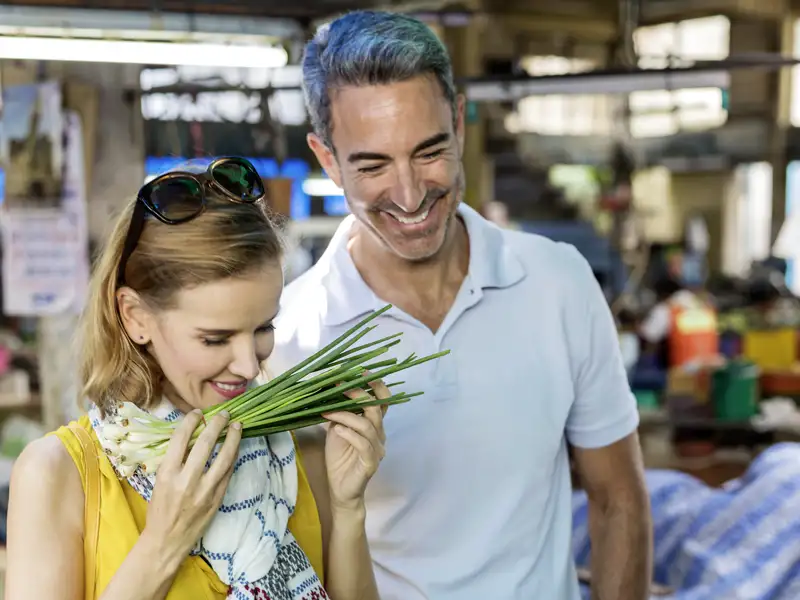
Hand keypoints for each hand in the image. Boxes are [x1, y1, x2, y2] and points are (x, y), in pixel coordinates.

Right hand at [141, 410, 241, 569]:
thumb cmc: (160, 508)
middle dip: (217, 425)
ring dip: (233, 438)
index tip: (198, 413)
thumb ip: (175, 460)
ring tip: (238, 426)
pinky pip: (229, 472)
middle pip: (206, 443)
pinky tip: (236, 447)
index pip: (181, 439)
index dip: (191, 421)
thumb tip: (192, 435)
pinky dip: (233, 457)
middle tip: (224, 415)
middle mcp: (186, 480)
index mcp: (167, 473)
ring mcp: (204, 490)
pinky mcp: (217, 498)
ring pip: (224, 457)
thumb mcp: (160, 481)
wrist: (167, 540)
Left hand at [323, 379, 388, 512]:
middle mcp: (379, 435)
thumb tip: (329, 391)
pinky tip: (337, 430)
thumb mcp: (337, 430)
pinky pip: (363, 445)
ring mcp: (377, 449)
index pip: (383, 401)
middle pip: (376, 409)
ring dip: (346, 415)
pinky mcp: (370, 464)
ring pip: (367, 426)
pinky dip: (350, 434)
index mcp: (374, 425)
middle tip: (341, 384)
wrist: (340, 490)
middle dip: (359, 393)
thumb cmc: (340, 459)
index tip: (362, 371)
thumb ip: (339, 413)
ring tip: (328, 411)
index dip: (376, 386)